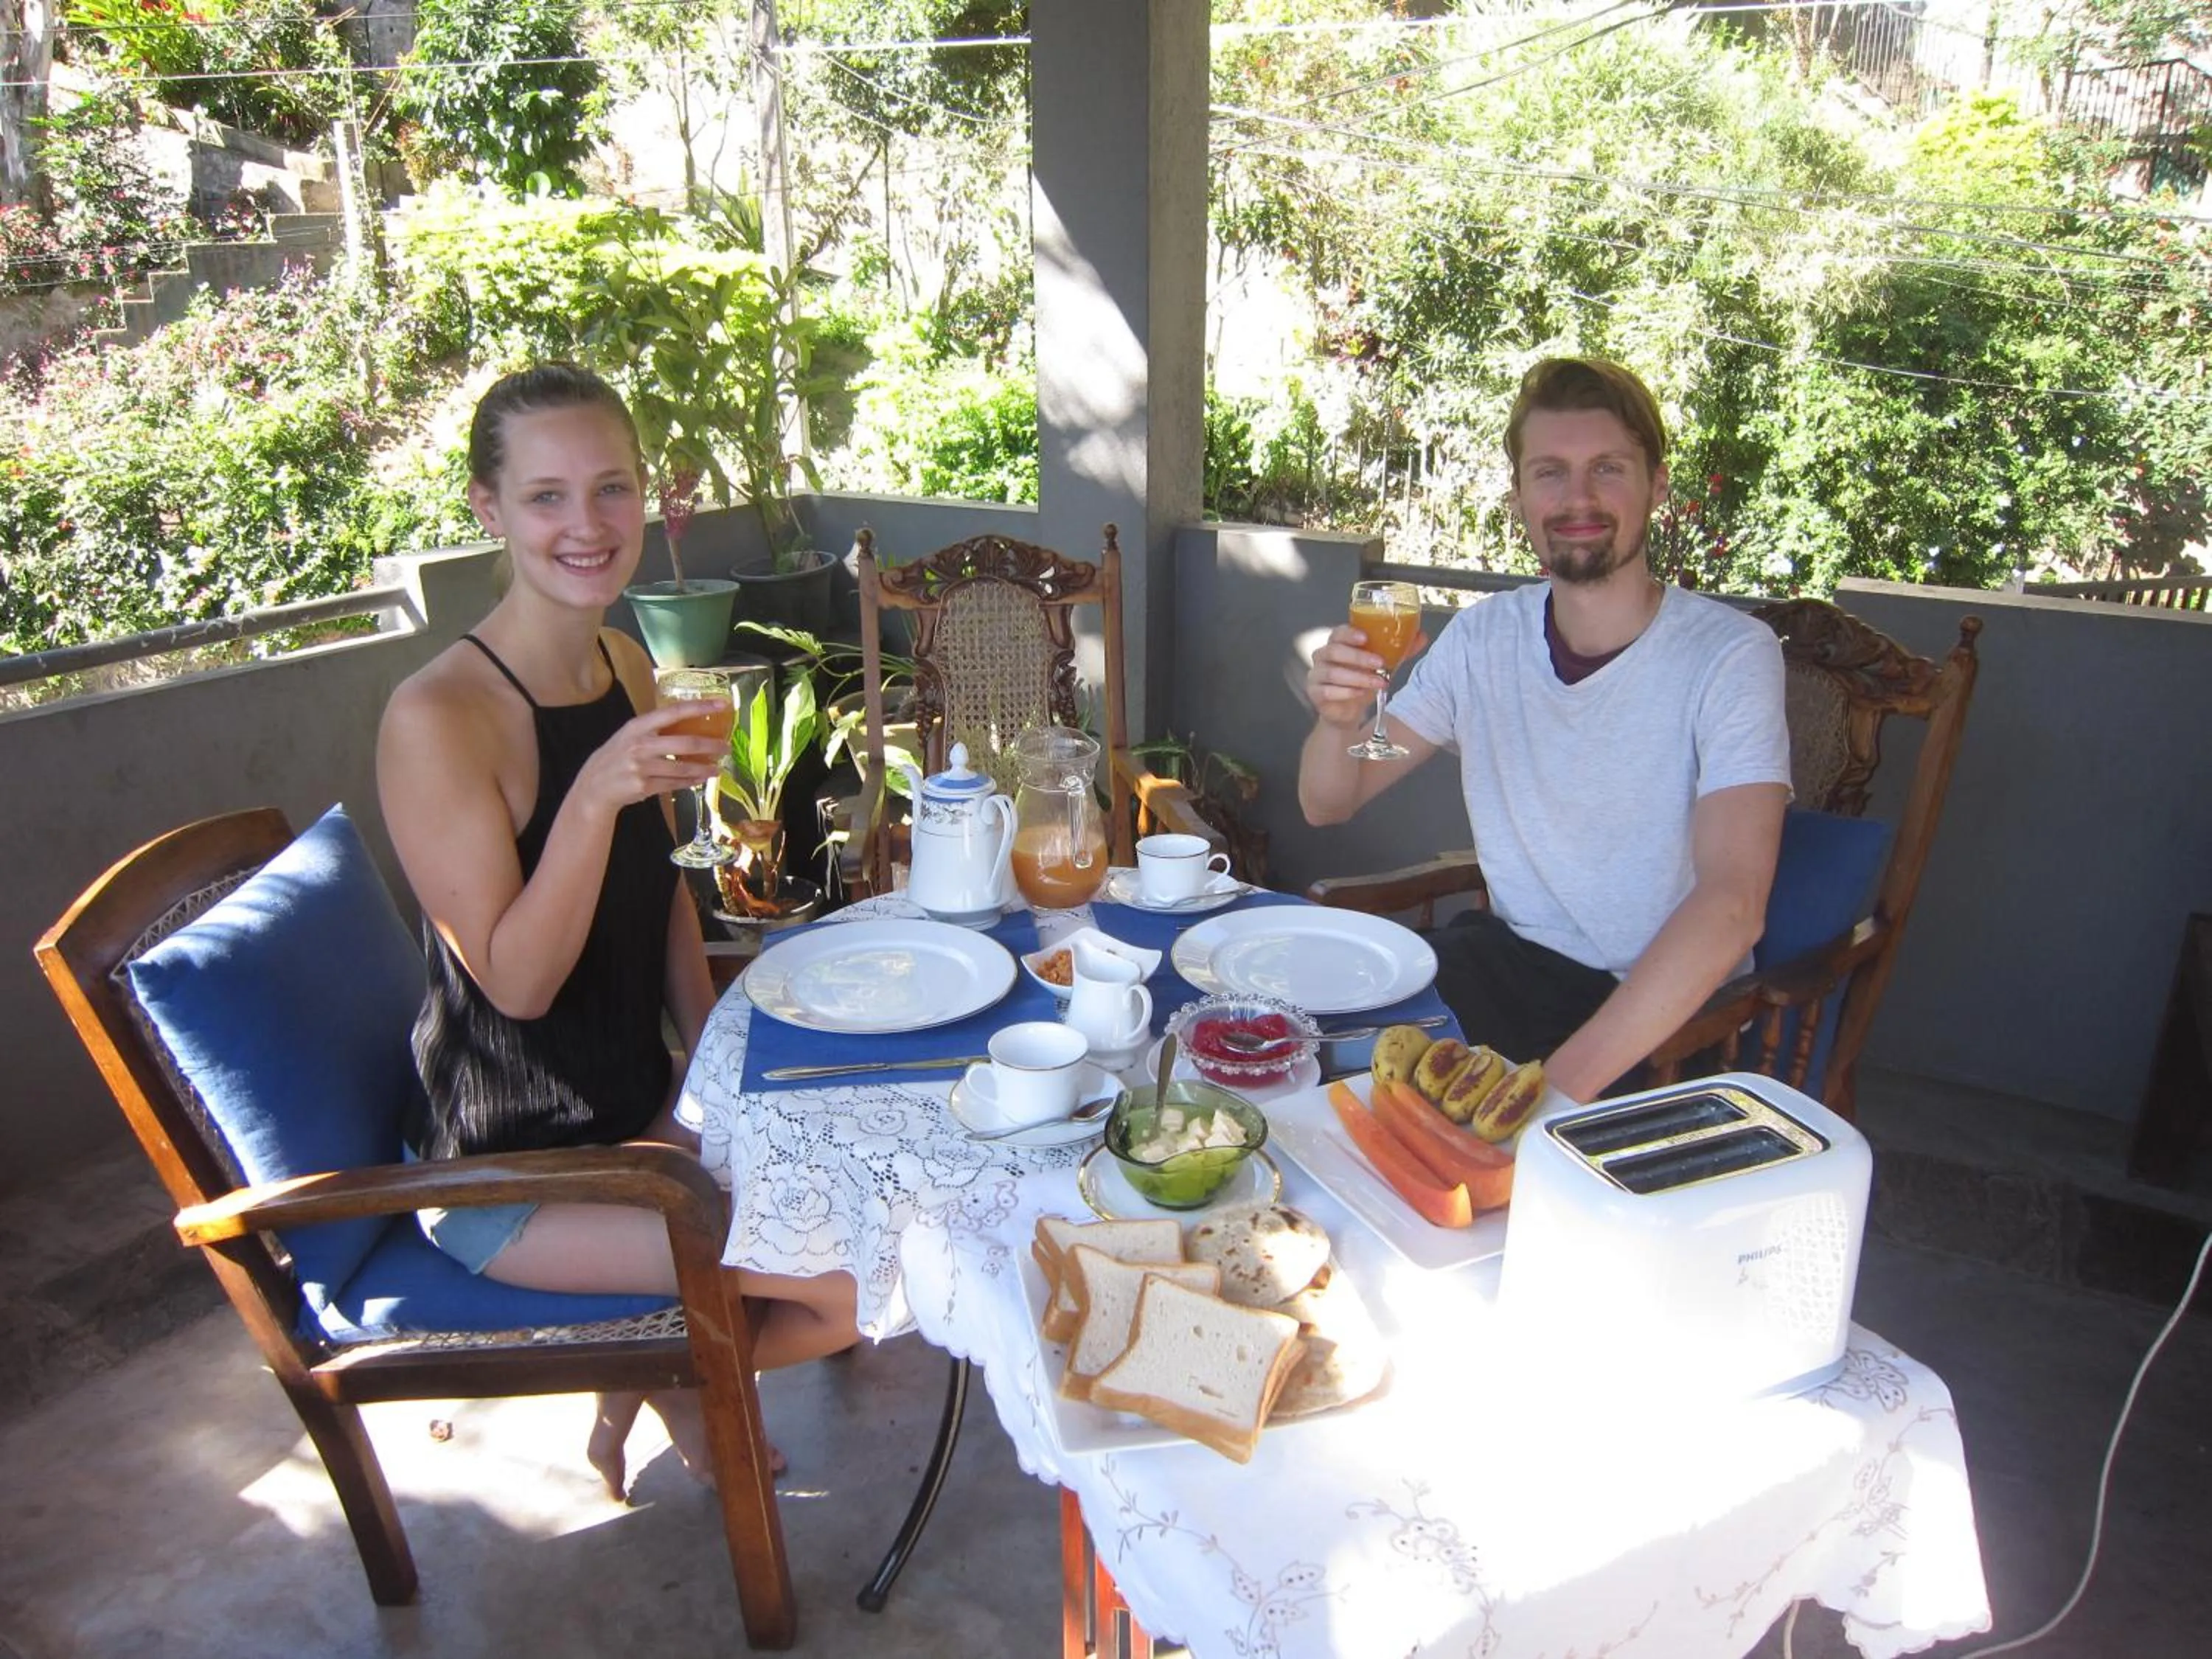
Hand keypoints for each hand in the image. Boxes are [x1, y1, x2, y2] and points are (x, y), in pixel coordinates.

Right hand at [574, 702, 727, 813]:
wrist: (594, 786)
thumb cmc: (616, 756)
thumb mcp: (629, 735)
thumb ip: (654, 729)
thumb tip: (688, 722)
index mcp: (638, 726)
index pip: (674, 712)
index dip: (700, 707)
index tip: (722, 704)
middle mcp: (641, 745)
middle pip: (686, 743)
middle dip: (711, 745)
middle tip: (726, 747)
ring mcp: (642, 767)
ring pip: (683, 768)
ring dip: (705, 768)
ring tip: (718, 768)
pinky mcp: (645, 786)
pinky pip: (675, 784)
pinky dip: (691, 781)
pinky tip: (701, 779)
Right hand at [1305, 623, 1425, 728]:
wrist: (1348, 712)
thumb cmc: (1363, 682)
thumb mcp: (1382, 666)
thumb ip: (1400, 651)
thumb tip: (1422, 635)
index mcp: (1337, 644)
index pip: (1338, 632)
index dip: (1349, 633)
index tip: (1366, 637)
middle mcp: (1322, 656)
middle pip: (1334, 650)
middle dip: (1358, 657)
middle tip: (1380, 663)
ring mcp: (1316, 675)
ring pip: (1333, 672)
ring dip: (1359, 677)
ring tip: (1379, 682)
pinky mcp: (1314, 693)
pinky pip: (1327, 691)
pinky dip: (1345, 692)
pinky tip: (1360, 694)